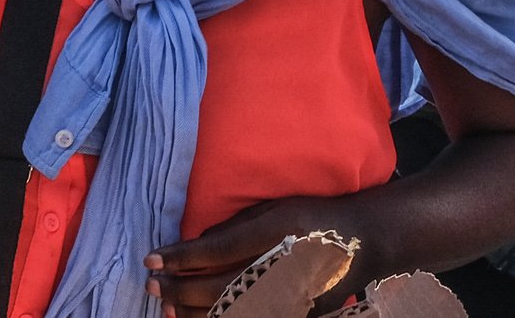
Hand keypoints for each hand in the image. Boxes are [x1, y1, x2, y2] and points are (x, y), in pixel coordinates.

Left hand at [148, 196, 367, 317]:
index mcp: (278, 232)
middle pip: (215, 287)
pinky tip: (192, 315)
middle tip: (151, 282)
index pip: (216, 250)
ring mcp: (286, 298)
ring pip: (224, 313)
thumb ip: (236, 225)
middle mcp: (282, 268)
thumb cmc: (314, 217)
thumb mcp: (277, 207)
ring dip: (188, 309)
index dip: (179, 257)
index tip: (151, 257)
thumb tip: (196, 245)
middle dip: (176, 287)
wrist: (363, 243)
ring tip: (164, 301)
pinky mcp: (290, 315)